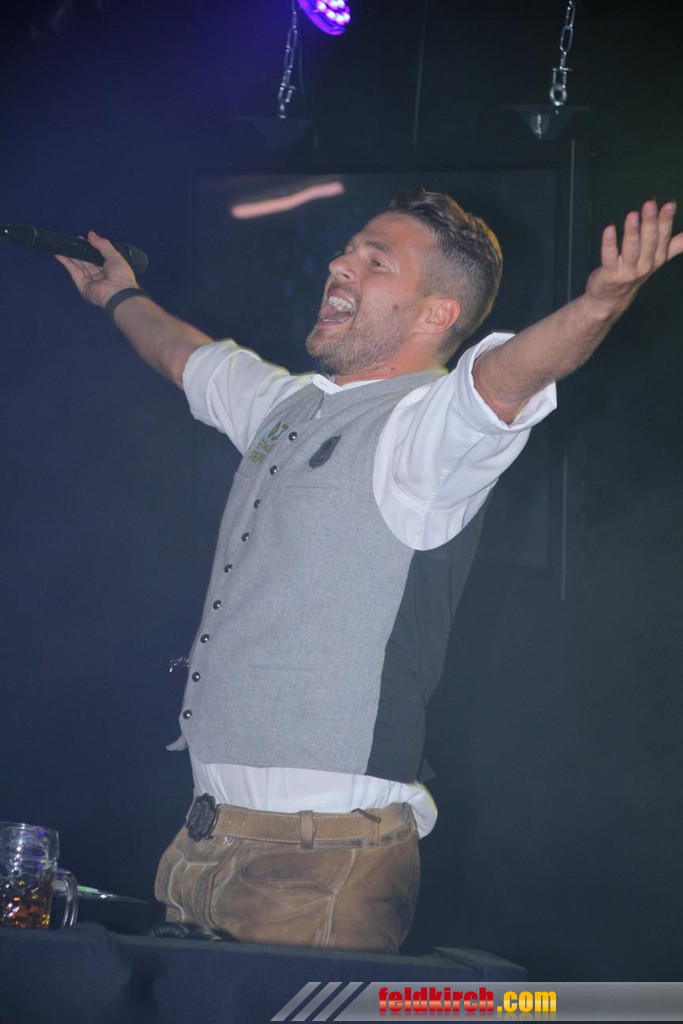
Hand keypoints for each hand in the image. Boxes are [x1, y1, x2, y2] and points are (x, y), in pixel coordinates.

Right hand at [55, 230, 138, 308]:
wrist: (118, 293)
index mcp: (110, 270)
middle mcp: (100, 276)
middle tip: (72, 241)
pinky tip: (60, 254)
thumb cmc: (121, 276)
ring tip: (63, 246)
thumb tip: (91, 234)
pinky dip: (66, 263)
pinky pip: (74, 272)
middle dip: (79, 251)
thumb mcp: (114, 255)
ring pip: (79, 266)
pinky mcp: (83, 286)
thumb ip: (102, 244)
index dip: (90, 249)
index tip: (83, 240)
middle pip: (87, 262)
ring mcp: (91, 282)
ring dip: (71, 256)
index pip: (98, 258)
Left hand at [585, 200, 682, 317]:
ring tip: (632, 215)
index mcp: (657, 258)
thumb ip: (674, 245)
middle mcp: (645, 265)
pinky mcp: (610, 275)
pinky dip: (609, 244)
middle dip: (650, 223)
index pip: (663, 237)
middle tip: (649, 204)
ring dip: (632, 232)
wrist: (611, 299)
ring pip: (631, 250)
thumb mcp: (656, 259)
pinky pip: (609, 258)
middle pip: (649, 242)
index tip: (669, 204)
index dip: (666, 221)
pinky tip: (609, 230)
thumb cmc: (633, 273)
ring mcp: (628, 272)